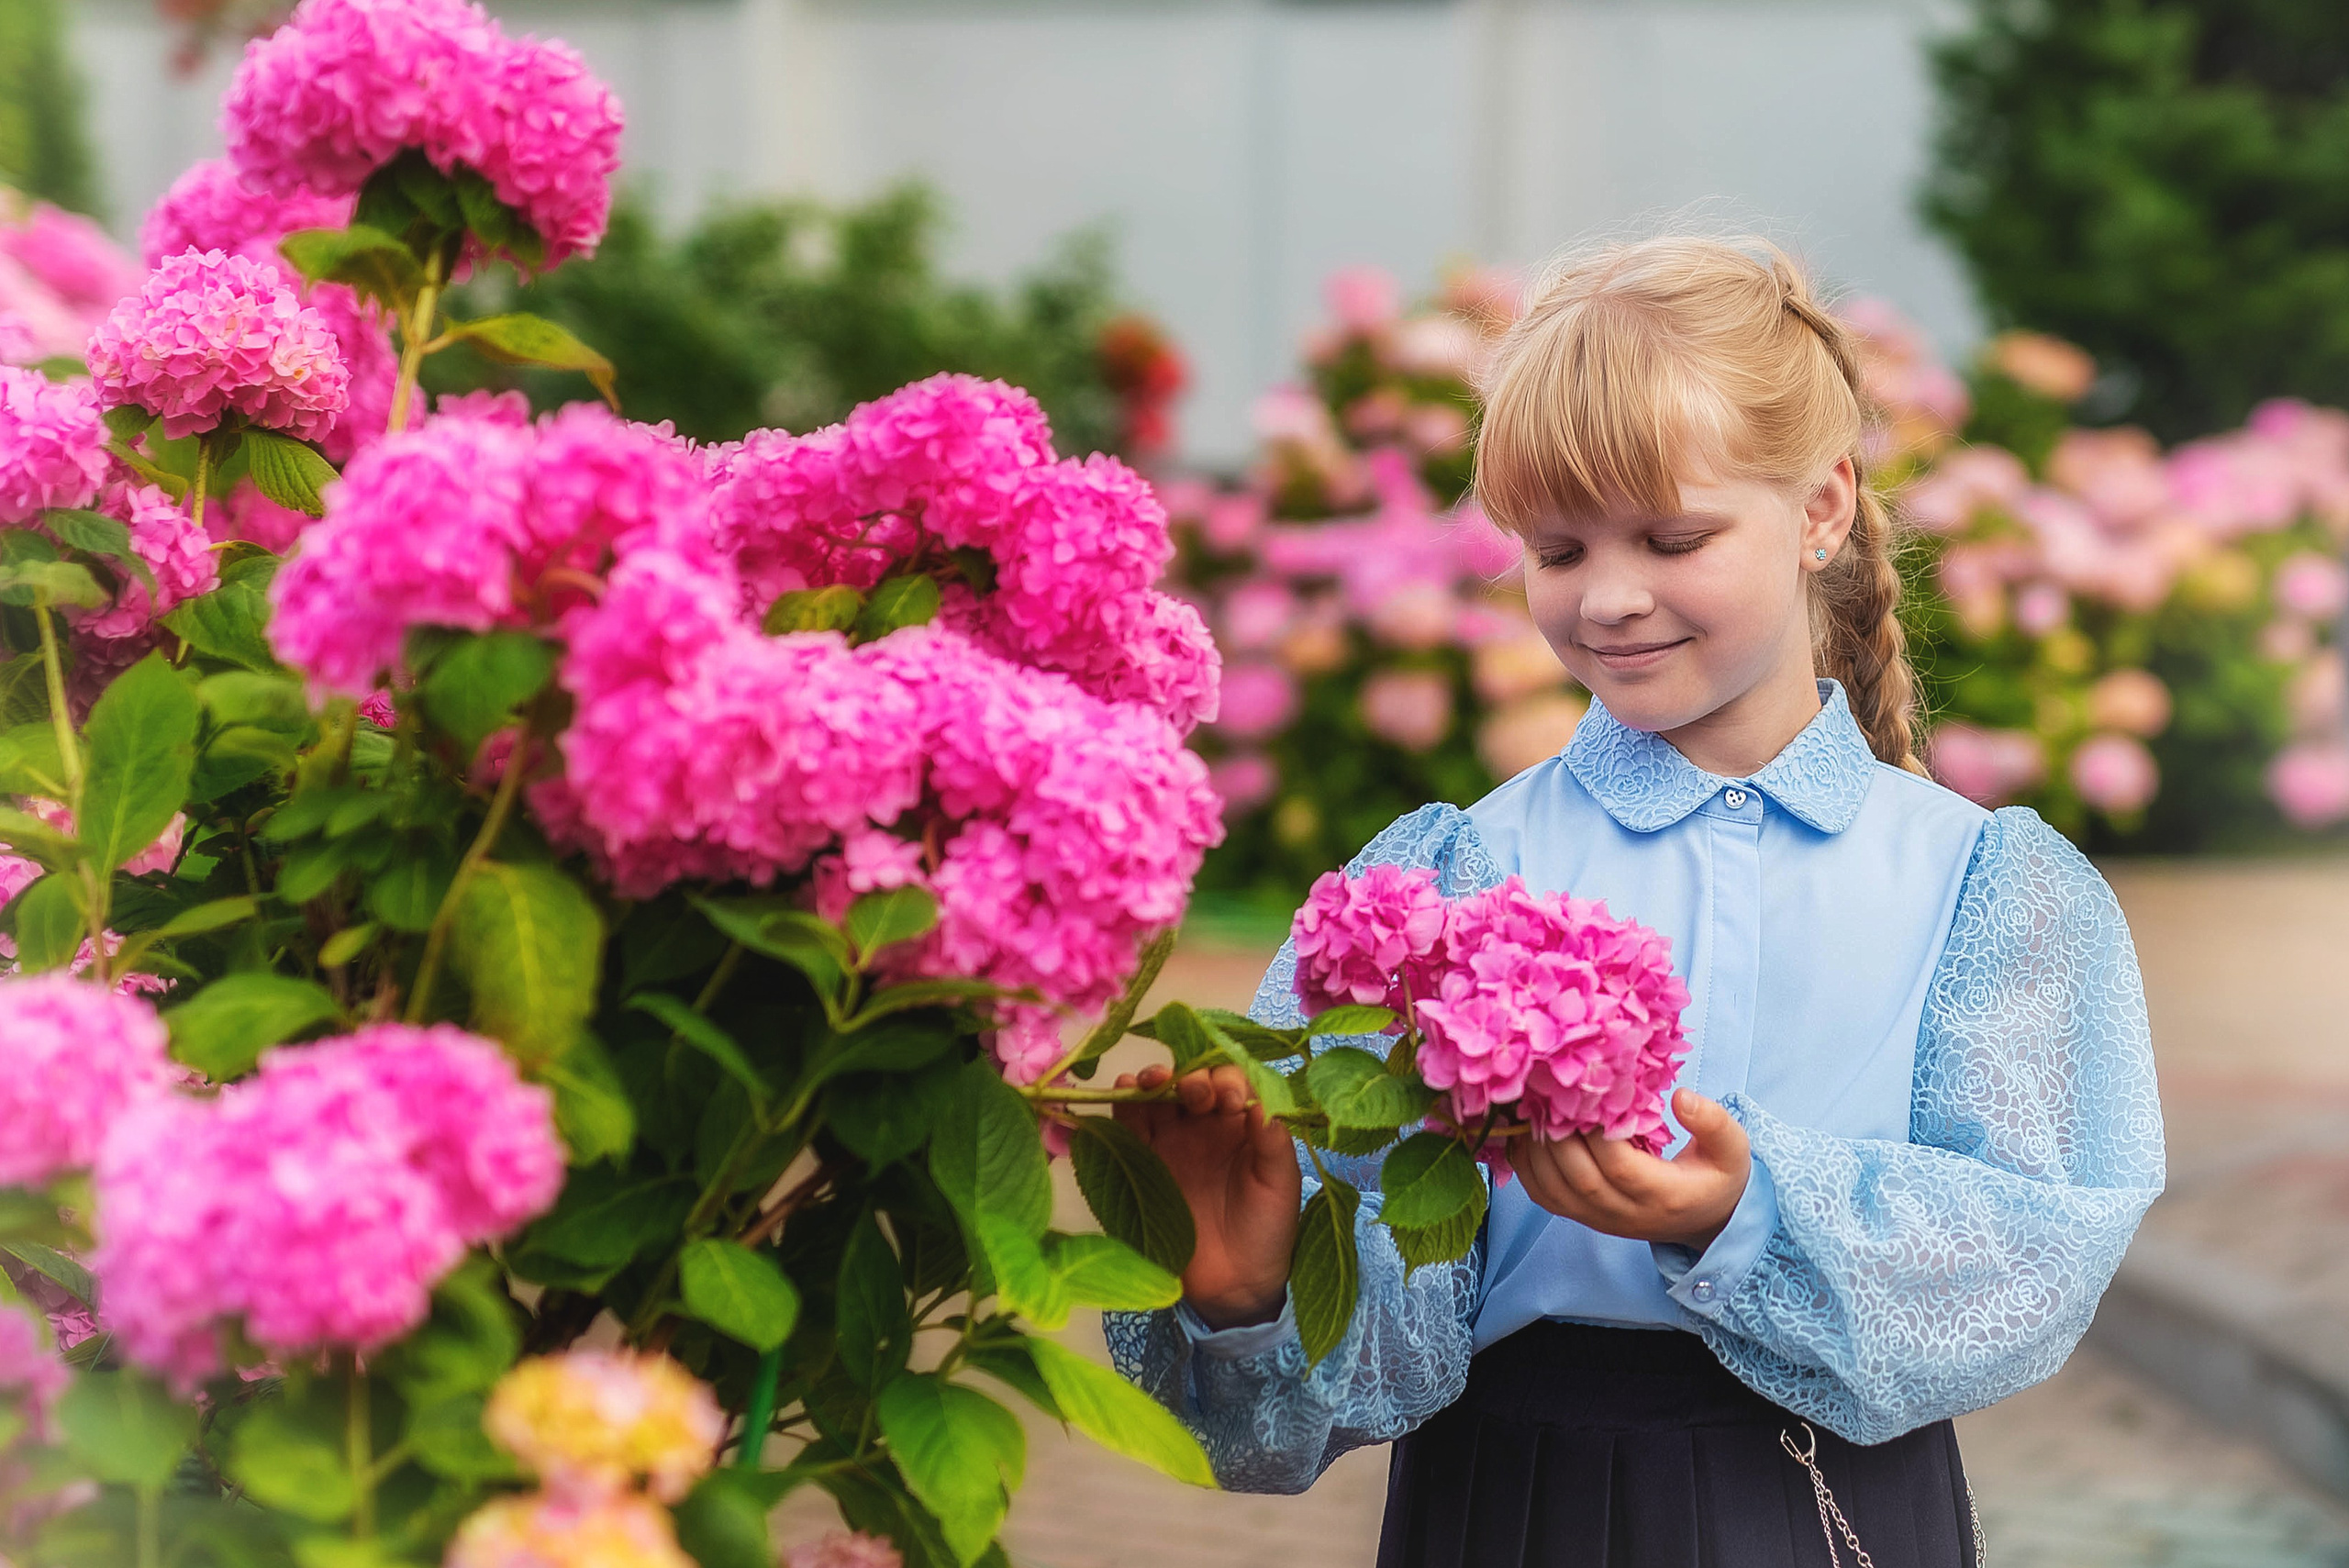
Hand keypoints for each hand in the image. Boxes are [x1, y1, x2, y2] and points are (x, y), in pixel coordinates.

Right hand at [1112, 1063, 1300, 1329]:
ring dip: (1155, 1080)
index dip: (1231, 1080)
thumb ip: (1273, 1142)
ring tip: (1155, 1081)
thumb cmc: (1266, 1230)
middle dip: (1194, 1078)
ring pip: (1159, 1095)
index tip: (1233, 1100)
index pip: (1234, 1083)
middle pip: (1193, 1081)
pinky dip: (1124, 1102)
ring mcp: (1172, 1139)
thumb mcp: (1280, 1184)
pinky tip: (1125, 1090)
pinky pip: (1130, 1124)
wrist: (1233, 1284)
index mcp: (1242, 1122)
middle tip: (1197, 1093)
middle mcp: (1206, 1124)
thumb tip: (1265, 1099)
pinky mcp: (1143, 1159)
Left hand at [1510, 1089, 1749, 1250]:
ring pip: (1553, 1189)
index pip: (1620, 1167)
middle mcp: (1625, 1214)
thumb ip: (1714, 1123)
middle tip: (1544, 1090)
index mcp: (1663, 1196)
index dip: (1596, 1133)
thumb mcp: (1732, 1149)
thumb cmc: (1716, 1176)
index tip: (1586, 1092)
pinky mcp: (1580, 1216)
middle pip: (1578, 1178)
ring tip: (1527, 1104)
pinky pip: (1542, 1195)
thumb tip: (1681, 1097)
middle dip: (1556, 1134)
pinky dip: (1524, 1163)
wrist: (1704, 1219)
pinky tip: (1520, 1130)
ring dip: (1534, 1146)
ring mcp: (1598, 1219)